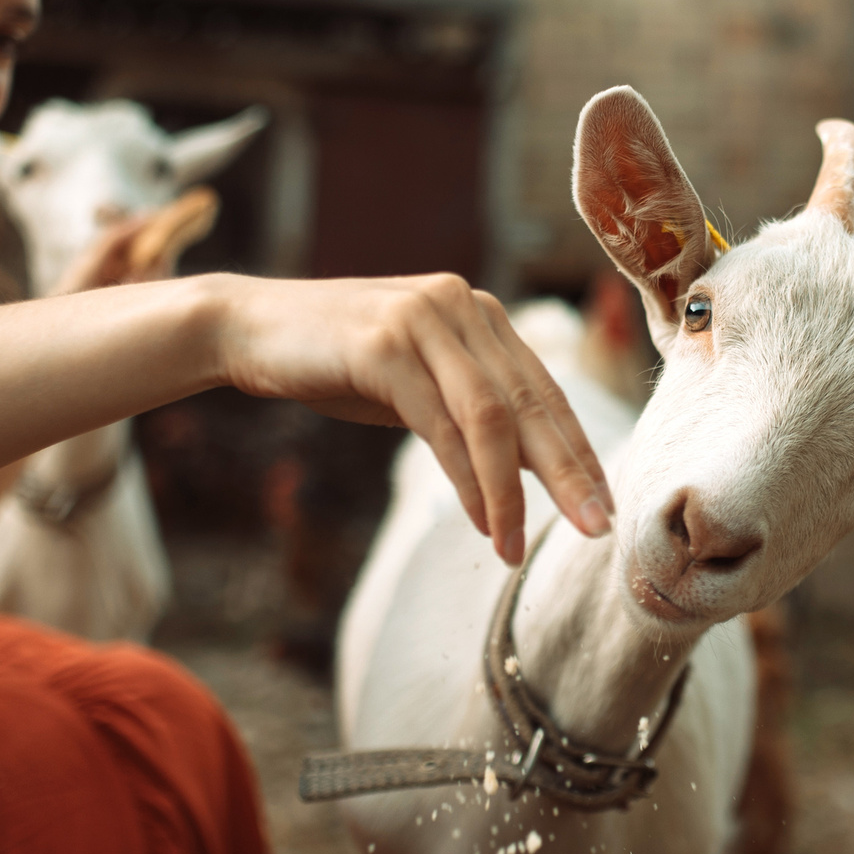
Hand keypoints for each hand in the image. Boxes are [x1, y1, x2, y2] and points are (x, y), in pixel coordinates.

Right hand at [201, 273, 612, 563]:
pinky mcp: (384, 344)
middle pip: (532, 401)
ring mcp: (425, 320)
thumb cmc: (337, 363)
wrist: (249, 328)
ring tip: (517, 547)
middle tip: (598, 528)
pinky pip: (441, 423)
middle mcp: (463, 306)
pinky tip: (484, 519)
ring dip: (511, 490)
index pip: (544, 390)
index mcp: (480, 315)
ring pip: (491, 416)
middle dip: (570, 471)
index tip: (604, 503)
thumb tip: (529, 469)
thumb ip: (469, 411)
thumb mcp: (417, 385)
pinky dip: (467, 478)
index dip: (578, 449)